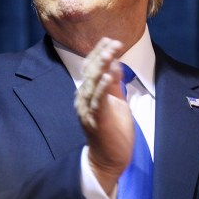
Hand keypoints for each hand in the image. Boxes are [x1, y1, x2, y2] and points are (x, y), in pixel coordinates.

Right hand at [74, 37, 132, 198]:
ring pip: (92, 84)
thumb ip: (114, 84)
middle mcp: (83, 99)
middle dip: (101, 55)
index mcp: (87, 93)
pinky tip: (109, 76)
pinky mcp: (97, 120)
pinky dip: (103, 88)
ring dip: (101, 67)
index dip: (99, 53)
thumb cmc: (113, 131)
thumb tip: (115, 63)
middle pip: (90, 73)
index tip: (110, 40)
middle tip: (113, 42)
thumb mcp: (115, 102)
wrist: (109, 159)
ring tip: (110, 53)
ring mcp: (88, 110)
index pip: (91, 68)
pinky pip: (98, 101)